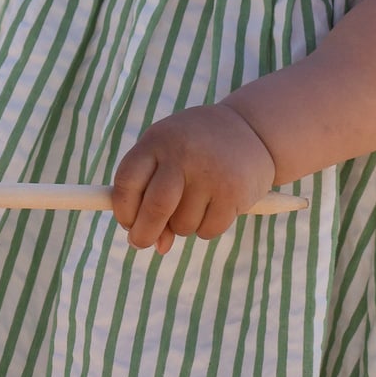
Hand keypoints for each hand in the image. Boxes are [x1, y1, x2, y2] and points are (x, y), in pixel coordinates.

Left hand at [111, 104, 276, 253]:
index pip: (127, 182)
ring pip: (181, 225)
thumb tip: (157, 246)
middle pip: (154, 208)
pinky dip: (207, 228)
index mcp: (159, 140)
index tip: (128, 223)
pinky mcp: (234, 192)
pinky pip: (207, 231)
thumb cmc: (198, 149)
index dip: (123, 210)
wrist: (252, 130)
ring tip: (197, 202)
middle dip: (144, 234)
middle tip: (143, 242)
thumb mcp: (170, 155)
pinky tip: (217, 204)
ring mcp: (211, 172)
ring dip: (182, 226)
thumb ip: (153, 195)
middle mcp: (183, 153)